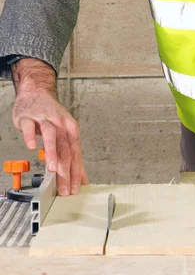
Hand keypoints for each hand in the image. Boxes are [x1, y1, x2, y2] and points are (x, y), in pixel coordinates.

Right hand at [11, 58, 87, 195]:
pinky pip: (30, 128)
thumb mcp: (65, 132)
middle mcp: (60, 123)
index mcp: (70, 128)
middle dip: (66, 169)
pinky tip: (32, 148)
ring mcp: (44, 119)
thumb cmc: (51, 115)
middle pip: (65, 148)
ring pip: (50, 136)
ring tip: (52, 169)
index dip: (77, 170)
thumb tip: (81, 177)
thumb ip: (72, 155)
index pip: (76, 152)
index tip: (77, 186)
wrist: (36, 93)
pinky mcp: (28, 118)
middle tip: (65, 187)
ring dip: (52, 153)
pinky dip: (31, 137)